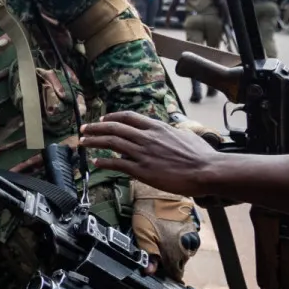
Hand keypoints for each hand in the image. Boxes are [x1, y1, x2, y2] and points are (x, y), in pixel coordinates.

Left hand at [79, 112, 221, 196]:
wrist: (206, 170)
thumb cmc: (200, 155)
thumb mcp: (185, 135)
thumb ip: (171, 132)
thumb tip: (169, 130)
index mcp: (156, 127)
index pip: (128, 117)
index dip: (112, 117)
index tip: (102, 119)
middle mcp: (147, 137)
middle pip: (114, 128)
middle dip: (95, 127)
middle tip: (83, 129)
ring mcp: (143, 153)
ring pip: (112, 142)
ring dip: (94, 141)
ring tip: (82, 142)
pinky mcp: (143, 170)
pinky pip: (118, 163)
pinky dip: (104, 161)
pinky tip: (96, 162)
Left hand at [129, 183, 201, 281]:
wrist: (157, 189)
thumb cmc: (147, 211)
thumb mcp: (143, 235)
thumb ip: (149, 255)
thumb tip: (150, 272)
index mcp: (176, 250)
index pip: (176, 272)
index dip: (167, 274)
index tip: (160, 272)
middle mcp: (188, 244)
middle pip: (180, 262)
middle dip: (170, 262)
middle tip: (157, 256)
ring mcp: (192, 234)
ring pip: (185, 251)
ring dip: (175, 251)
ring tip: (162, 243)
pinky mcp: (193, 224)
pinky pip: (187, 239)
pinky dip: (179, 240)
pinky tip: (168, 234)